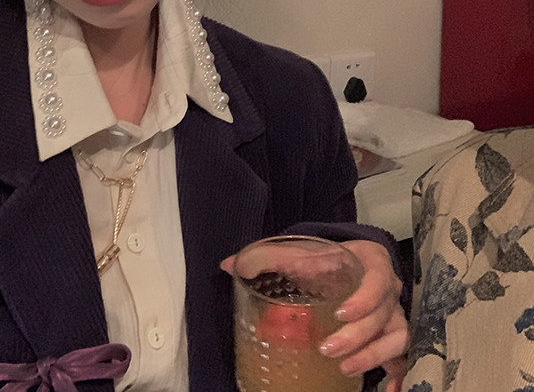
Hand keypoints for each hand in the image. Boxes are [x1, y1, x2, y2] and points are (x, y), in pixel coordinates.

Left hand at [220, 239, 408, 390]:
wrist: (343, 261)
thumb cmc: (324, 258)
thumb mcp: (301, 252)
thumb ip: (268, 256)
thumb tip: (228, 264)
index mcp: (371, 263)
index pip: (378, 281)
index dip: (364, 299)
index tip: (340, 313)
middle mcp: (388, 290)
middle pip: (384, 316)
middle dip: (358, 336)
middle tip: (328, 348)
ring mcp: (392, 315)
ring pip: (396, 338)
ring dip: (373, 355)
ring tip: (345, 368)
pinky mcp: (390, 335)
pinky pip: (403, 357)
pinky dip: (400, 375)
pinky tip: (389, 390)